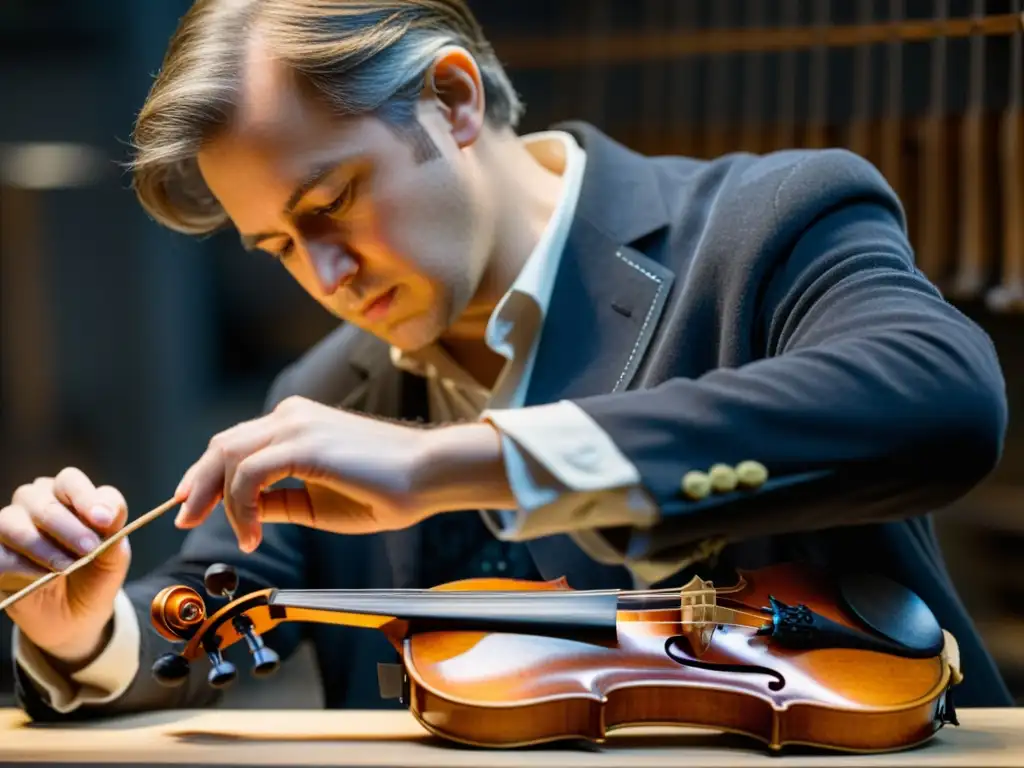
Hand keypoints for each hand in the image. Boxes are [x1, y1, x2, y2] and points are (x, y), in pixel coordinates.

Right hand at [0, 469, 130, 666]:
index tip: (105, 520)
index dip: (86, 497)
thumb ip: (114, 532)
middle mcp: (35, 504)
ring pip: (13, 522)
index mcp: (67, 496)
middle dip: (68, 526)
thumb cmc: (95, 576)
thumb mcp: (114, 557)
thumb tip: (108, 514)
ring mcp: (11, 528)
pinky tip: (44, 576)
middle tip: (90, 548)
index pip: (70, 481)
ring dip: (43, 545)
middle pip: (42, 500)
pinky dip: (22, 565)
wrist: (75, 617)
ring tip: (67, 567)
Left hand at [175, 395, 514, 551]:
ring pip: (229, 457)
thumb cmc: (388, 490)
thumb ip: (282, 501)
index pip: (235, 445)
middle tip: (184, 518)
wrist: (430, 475)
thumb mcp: (319, 502)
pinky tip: (253, 533)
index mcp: (296, 423)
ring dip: (219, 500)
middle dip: (197, 485)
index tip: (191, 505)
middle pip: (222, 446)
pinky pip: (250, 475)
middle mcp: (291, 417)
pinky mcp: (306, 445)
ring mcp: (298, 426)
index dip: (206, 476)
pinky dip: (242, 507)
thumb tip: (247, 512)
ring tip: (237, 535)